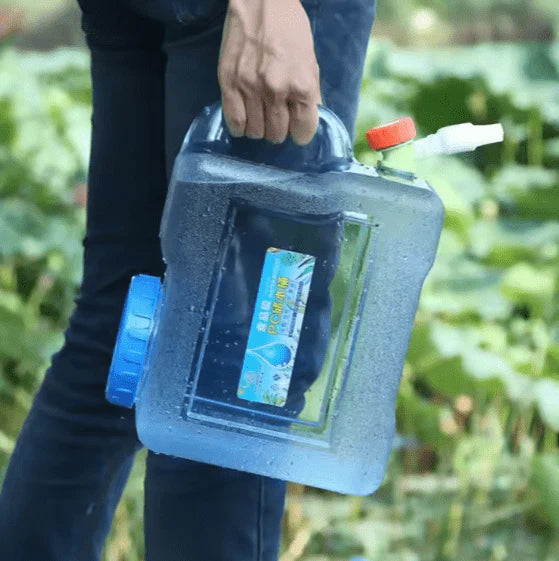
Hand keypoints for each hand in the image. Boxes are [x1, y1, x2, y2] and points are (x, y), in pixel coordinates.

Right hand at [218, 0, 321, 144]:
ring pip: (255, 132)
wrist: (261, 1)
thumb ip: (310, 94)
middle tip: (276, 117)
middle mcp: (276, 90)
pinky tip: (244, 120)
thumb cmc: (290, 29)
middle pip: (276, 135)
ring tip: (260, 116)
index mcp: (301, 85)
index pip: (303, 132)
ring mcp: (250, 88)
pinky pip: (234, 122)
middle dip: (278, 130)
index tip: (296, 127)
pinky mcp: (228, 83)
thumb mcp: (310, 62)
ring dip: (259, 128)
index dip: (300, 133)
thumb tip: (306, 122)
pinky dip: (240, 127)